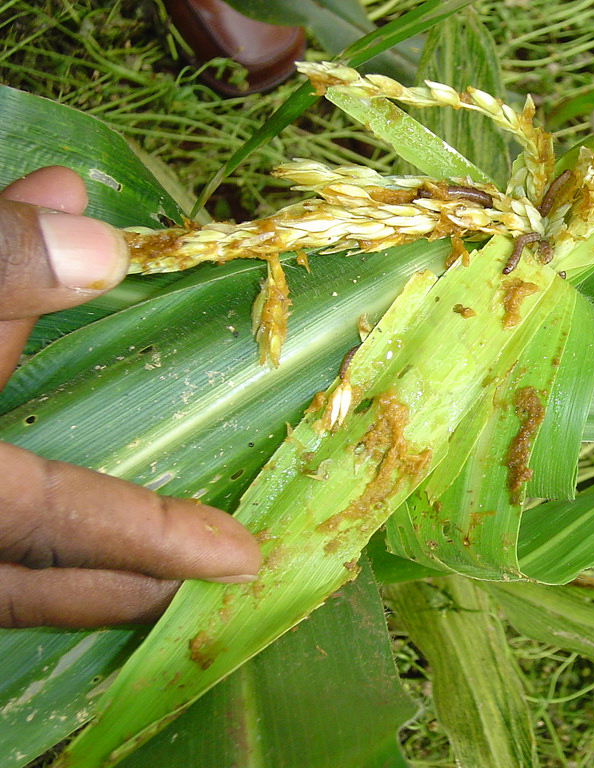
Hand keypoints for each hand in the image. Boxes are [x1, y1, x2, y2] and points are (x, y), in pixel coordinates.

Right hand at [0, 166, 261, 628]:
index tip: (242, 561)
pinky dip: (12, 554)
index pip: (59, 521)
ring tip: (137, 574)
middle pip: (33, 589)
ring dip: (70, 579)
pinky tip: (31, 516)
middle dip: (126, 590)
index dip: (150, 541)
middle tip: (206, 585)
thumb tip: (88, 216)